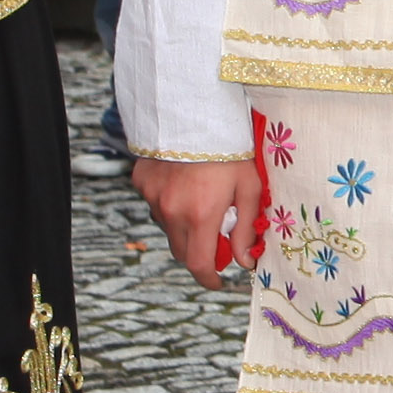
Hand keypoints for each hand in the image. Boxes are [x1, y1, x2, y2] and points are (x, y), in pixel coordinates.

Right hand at [132, 153, 256, 283]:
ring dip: (184, 227)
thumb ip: (247, 228)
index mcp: (201, 215)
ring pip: (168, 228)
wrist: (195, 111)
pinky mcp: (142, 182)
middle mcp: (172, 211)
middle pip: (182, 251)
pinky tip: (184, 184)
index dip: (209, 279)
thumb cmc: (231, 149)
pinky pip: (156, 204)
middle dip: (199, 253)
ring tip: (202, 202)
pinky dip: (170, 204)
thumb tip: (244, 261)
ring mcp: (153, 197)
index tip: (218, 281)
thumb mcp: (250, 187)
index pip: (199, 264)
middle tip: (217, 240)